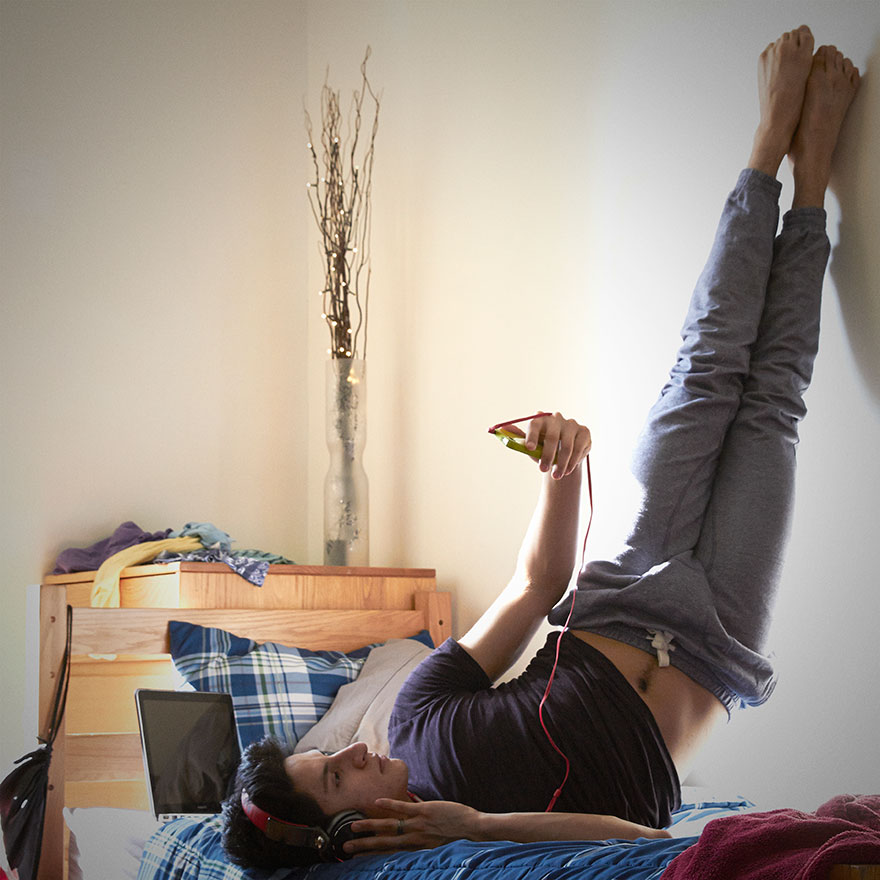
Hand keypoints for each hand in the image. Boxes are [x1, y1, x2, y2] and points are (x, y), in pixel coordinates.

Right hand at [344, 798, 479, 854]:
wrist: (474, 832)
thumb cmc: (459, 839)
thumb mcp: (438, 847)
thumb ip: (424, 844)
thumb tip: (415, 842)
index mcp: (416, 849)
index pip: (389, 853)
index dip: (372, 855)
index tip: (357, 858)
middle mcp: (414, 840)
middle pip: (383, 843)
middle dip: (364, 846)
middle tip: (345, 849)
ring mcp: (418, 825)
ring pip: (388, 826)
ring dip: (369, 827)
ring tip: (353, 827)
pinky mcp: (425, 812)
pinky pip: (403, 808)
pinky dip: (389, 805)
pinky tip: (377, 802)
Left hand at [510, 413, 590, 479]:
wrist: (563, 454)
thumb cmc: (543, 449)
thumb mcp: (530, 445)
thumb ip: (518, 438)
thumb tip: (501, 430)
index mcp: (541, 420)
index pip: (534, 425)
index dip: (531, 436)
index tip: (529, 449)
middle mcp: (557, 418)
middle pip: (553, 437)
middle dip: (547, 456)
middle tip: (542, 470)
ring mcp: (572, 424)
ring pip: (567, 446)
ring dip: (561, 463)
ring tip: (556, 475)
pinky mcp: (584, 432)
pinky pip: (579, 448)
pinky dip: (573, 461)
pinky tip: (567, 470)